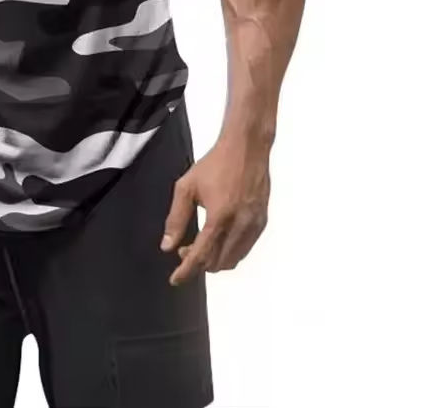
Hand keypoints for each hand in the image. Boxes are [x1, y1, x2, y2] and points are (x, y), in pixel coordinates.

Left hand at [160, 133, 270, 285]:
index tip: (175, 280)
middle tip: (183, 251)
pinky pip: (245, 249)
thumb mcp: (186, 187)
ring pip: (233, 259)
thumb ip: (176, 218)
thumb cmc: (213, 165)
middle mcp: (240, 226)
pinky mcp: (262, 222)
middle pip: (218, 262)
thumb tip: (167, 245)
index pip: (201, 255)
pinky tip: (218, 241)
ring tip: (198, 246)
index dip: (187, 271)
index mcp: (220, 217)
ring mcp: (254, 225)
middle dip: (198, 264)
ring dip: (214, 261)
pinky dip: (229, 253)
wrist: (246, 149)